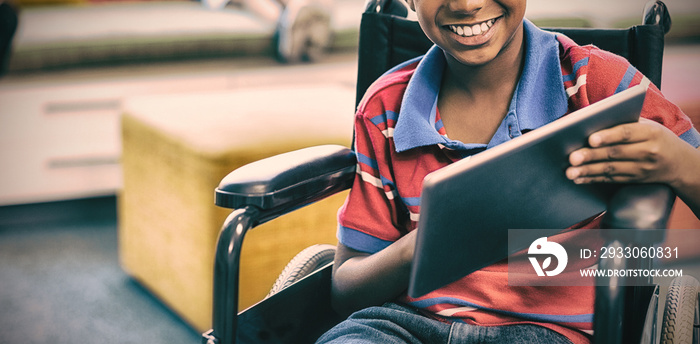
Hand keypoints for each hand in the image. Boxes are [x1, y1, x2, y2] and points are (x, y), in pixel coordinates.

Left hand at [566, 118, 695, 189]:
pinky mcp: (634, 180)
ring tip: (570, 172)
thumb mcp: (649, 126)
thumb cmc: (656, 138)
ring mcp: (641, 169)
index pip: (627, 133)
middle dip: (591, 156)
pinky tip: (579, 178)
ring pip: (611, 169)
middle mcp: (648, 152)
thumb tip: (592, 121)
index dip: (608, 136)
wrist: (679, 163)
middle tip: (572, 158)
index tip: (591, 139)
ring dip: (588, 171)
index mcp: (650, 133)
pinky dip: (593, 179)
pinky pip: (611, 180)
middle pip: (615, 153)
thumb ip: (625, 123)